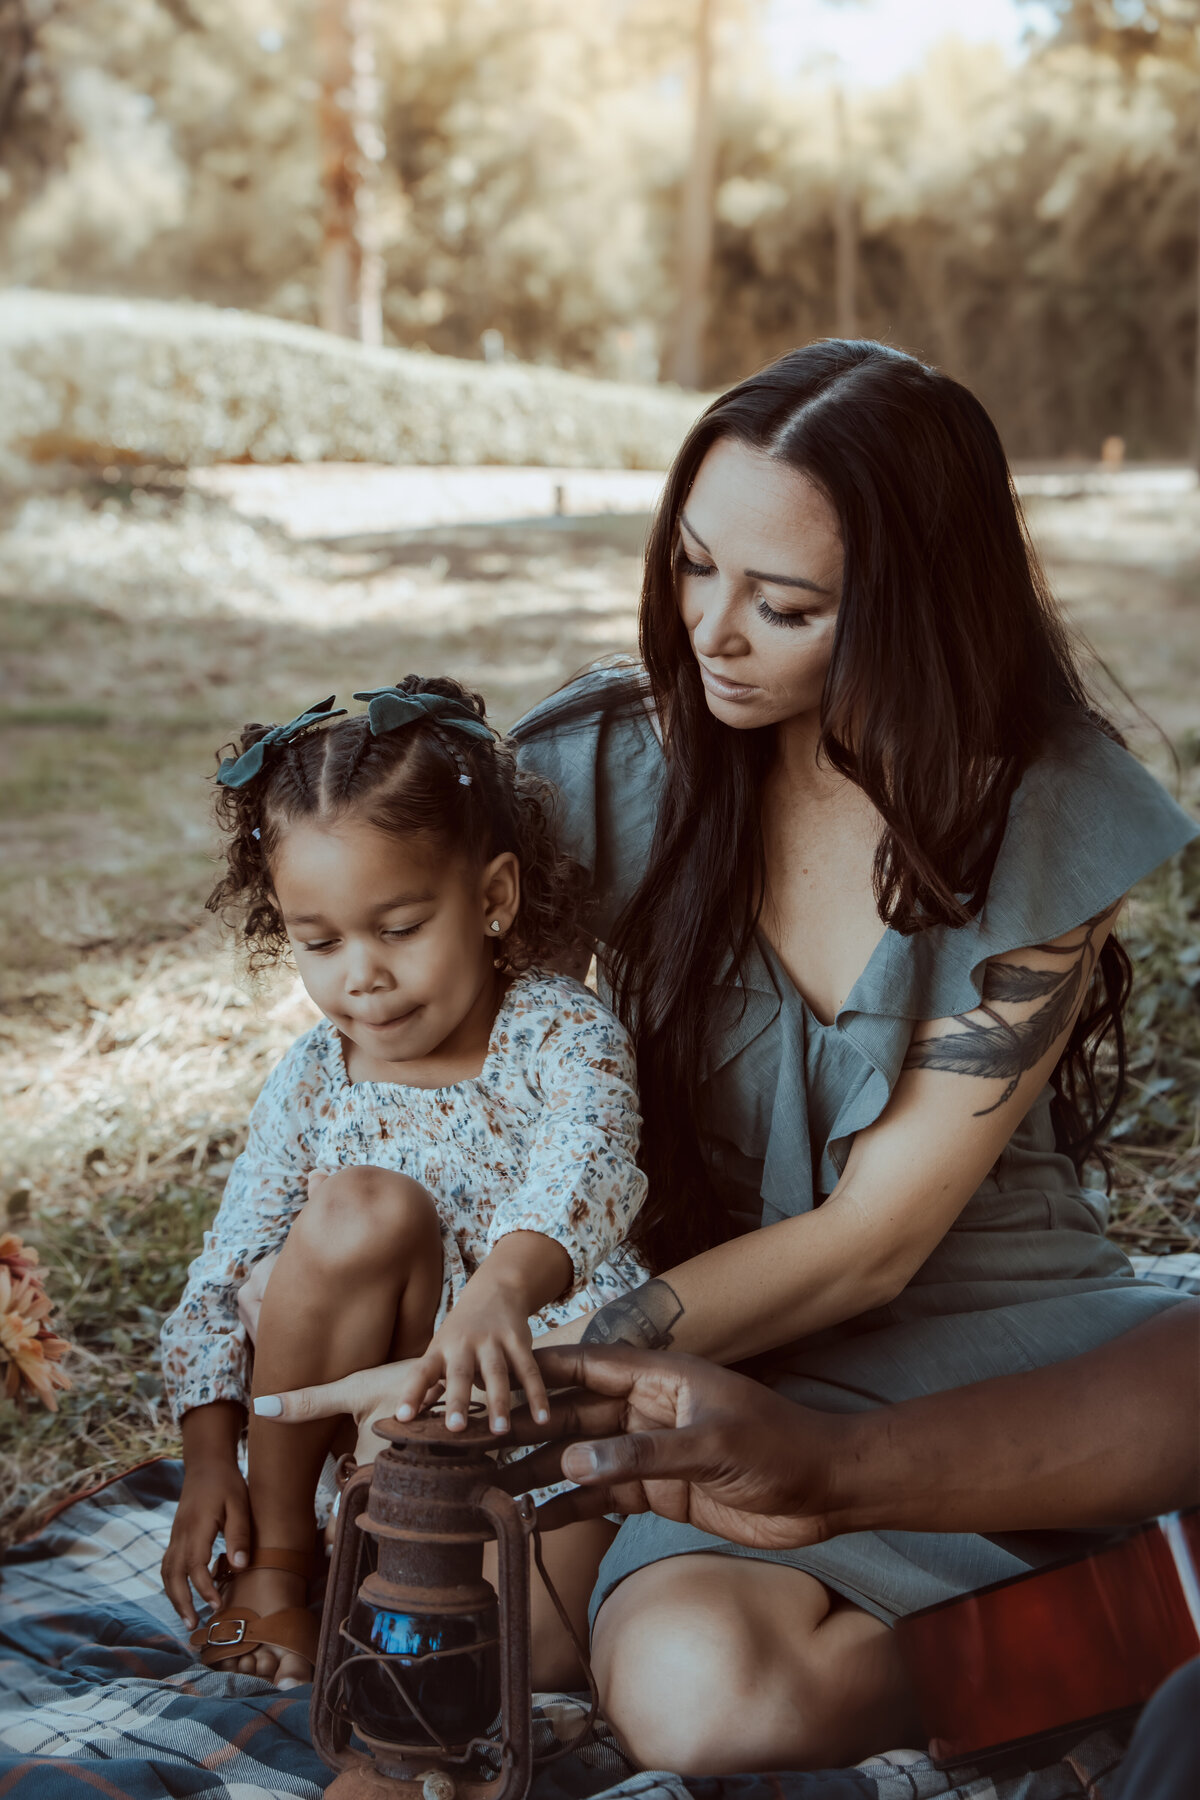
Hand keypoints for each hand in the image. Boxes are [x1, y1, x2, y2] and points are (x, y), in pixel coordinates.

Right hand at [161, 1458, 250, 1628]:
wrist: (206, 1464)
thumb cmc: (227, 1483)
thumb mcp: (240, 1504)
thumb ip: (239, 1534)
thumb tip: (239, 1567)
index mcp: (196, 1527)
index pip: (195, 1565)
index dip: (204, 1589)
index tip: (216, 1606)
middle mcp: (180, 1534)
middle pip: (173, 1575)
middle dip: (181, 1602)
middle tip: (193, 1625)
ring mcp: (175, 1535)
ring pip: (167, 1572)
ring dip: (174, 1597)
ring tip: (187, 1618)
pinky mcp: (176, 1536)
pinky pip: (168, 1564)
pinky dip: (173, 1583)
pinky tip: (183, 1595)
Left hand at [391, 1275, 548, 1433]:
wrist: (495, 1290)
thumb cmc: (462, 1331)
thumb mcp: (441, 1352)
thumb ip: (429, 1385)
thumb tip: (407, 1418)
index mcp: (440, 1350)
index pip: (421, 1372)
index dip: (410, 1394)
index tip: (402, 1418)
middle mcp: (463, 1344)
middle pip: (460, 1373)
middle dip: (457, 1400)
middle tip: (456, 1428)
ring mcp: (492, 1341)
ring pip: (496, 1373)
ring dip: (499, 1402)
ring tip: (500, 1431)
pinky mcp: (518, 1340)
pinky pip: (528, 1370)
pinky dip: (536, 1394)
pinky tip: (541, 1417)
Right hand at [503, 1344, 843, 1548]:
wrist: (825, 1491)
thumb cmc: (779, 1447)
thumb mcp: (711, 1444)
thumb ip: (642, 1455)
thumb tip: (572, 1462)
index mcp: (660, 1378)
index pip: (588, 1368)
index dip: (540, 1372)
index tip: (491, 1377)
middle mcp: (647, 1410)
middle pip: (575, 1416)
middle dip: (528, 1427)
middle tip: (475, 1443)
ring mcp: (651, 1450)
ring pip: (583, 1458)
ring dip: (540, 1471)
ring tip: (490, 1487)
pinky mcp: (660, 1490)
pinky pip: (604, 1495)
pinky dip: (571, 1508)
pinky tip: (534, 1521)